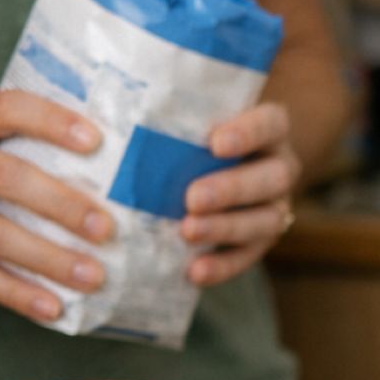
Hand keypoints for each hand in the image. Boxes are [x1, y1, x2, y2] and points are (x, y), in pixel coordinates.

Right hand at [0, 90, 111, 319]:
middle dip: (61, 205)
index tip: (95, 139)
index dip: (52, 121)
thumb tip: (111, 154)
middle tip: (106, 228)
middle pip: (9, 180)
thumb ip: (19, 135)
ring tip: (93, 276)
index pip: (9, 109)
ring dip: (48, 259)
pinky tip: (52, 307)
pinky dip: (15, 293)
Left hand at [180, 102, 299, 286]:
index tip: (215, 143)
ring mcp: (274, 206)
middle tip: (192, 197)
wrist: (209, 174)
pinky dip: (223, 265)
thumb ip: (166, 115)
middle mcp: (278, 167)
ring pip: (267, 219)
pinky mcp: (260, 240)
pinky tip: (194, 271)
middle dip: (233, 188)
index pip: (271, 124)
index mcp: (267, 130)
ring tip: (188, 232)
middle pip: (274, 176)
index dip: (249, 133)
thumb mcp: (186, 120)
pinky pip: (249, 257)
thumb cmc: (188, 136)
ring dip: (227, 227)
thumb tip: (102, 107)